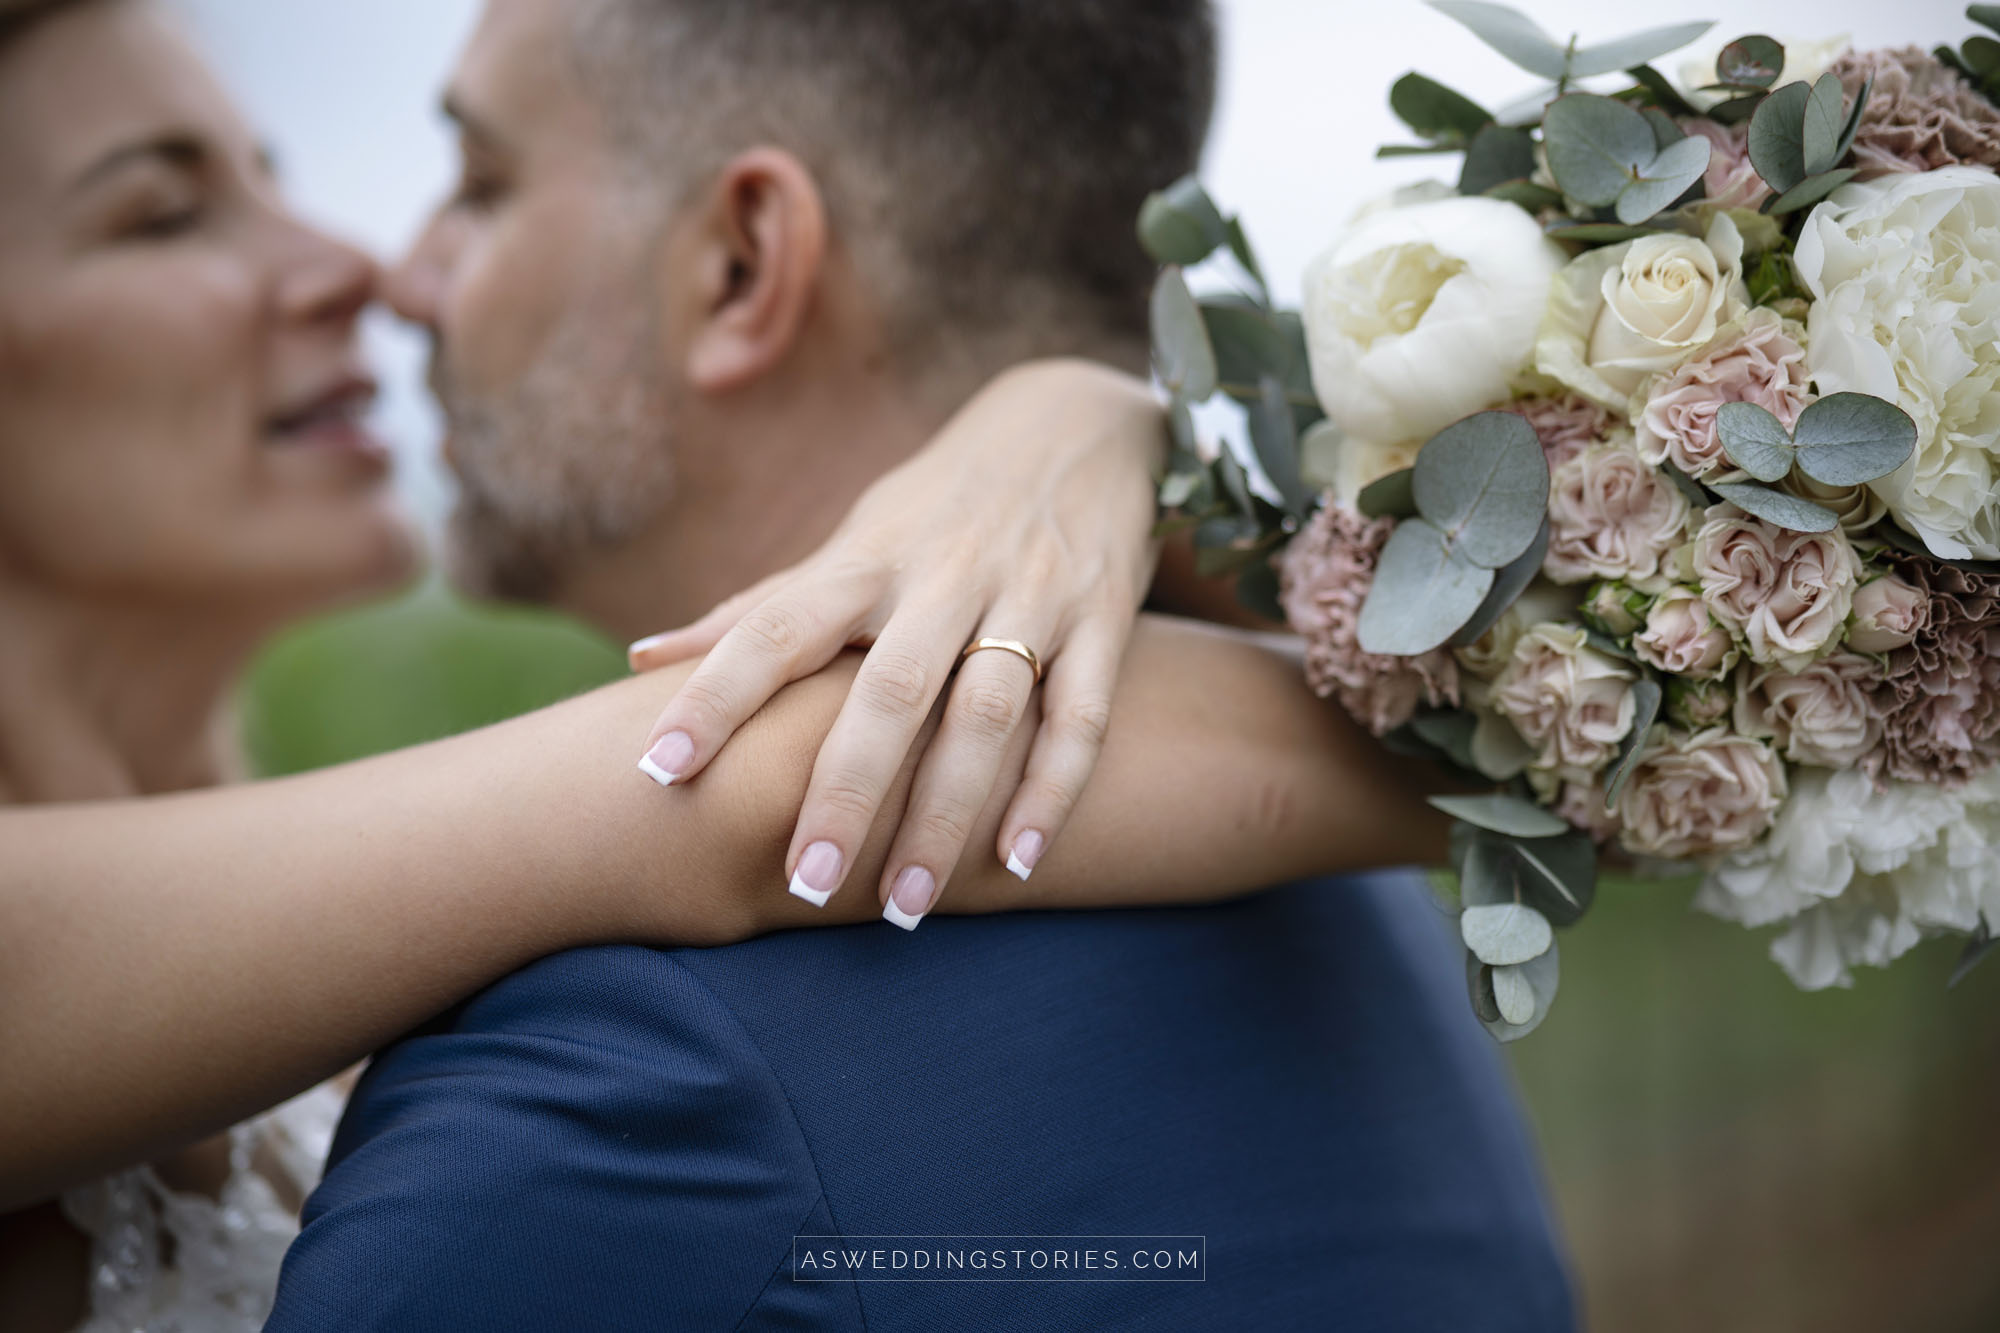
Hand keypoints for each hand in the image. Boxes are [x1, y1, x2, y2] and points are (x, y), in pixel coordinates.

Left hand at [629, 358, 1163, 924]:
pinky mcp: (1101, 619)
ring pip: (985, 714)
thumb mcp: (854, 540)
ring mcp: (1030, 596)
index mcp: (867, 558)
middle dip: (847, 789)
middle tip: (806, 885)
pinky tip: (1018, 864)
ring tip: (906, 907)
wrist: (1083, 422)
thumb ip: (761, 607)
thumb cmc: (940, 504)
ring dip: (945, 813)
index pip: (775, 626)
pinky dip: (1052, 789)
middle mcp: (944, 576)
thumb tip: (639, 658)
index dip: (715, 693)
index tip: (659, 769)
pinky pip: (1080, 715)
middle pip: (889, 690)